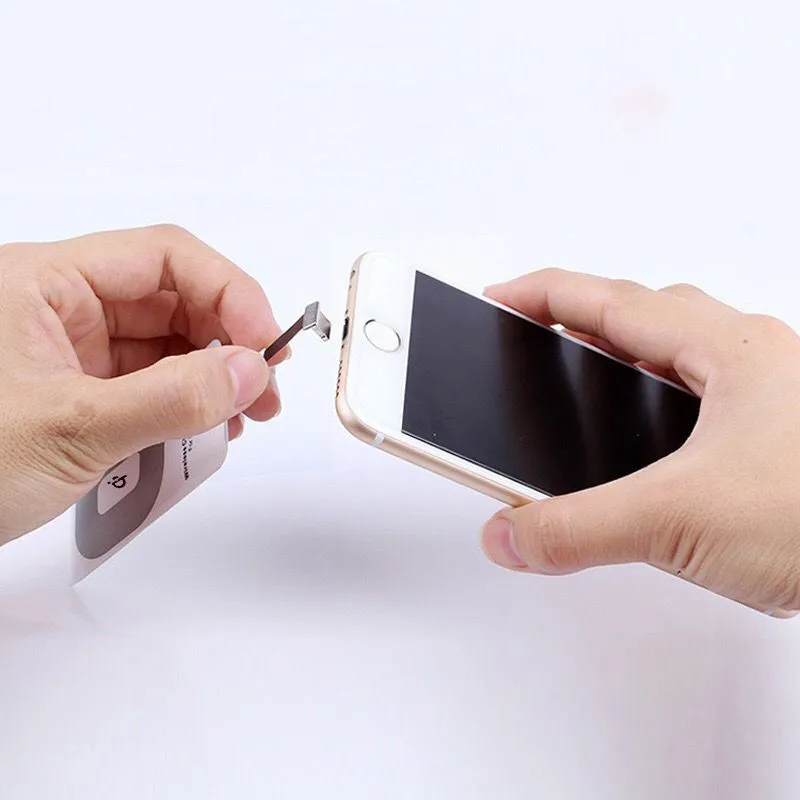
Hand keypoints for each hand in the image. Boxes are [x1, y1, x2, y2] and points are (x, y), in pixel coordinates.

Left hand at [0, 225, 284, 544]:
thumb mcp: (72, 428)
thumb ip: (171, 397)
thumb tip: (252, 371)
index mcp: (45, 282)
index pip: (164, 257)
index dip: (228, 292)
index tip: (266, 343)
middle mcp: (60, 308)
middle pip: (172, 301)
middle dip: (227, 342)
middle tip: (265, 391)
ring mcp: (70, 353)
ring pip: (165, 346)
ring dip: (210, 379)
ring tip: (238, 420)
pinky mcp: (77, 394)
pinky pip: (148, 387)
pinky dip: (182, 408)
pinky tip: (201, 433)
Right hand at [480, 269, 799, 616]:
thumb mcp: (680, 520)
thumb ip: (577, 528)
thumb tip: (510, 535)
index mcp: (727, 350)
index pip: (607, 300)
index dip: (540, 293)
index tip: (497, 299)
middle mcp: (756, 359)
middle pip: (647, 312)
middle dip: (581, 317)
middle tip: (537, 332)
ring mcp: (776, 394)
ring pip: (685, 350)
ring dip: (629, 353)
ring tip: (587, 374)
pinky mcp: (786, 434)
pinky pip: (711, 393)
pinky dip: (667, 398)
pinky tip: (658, 438)